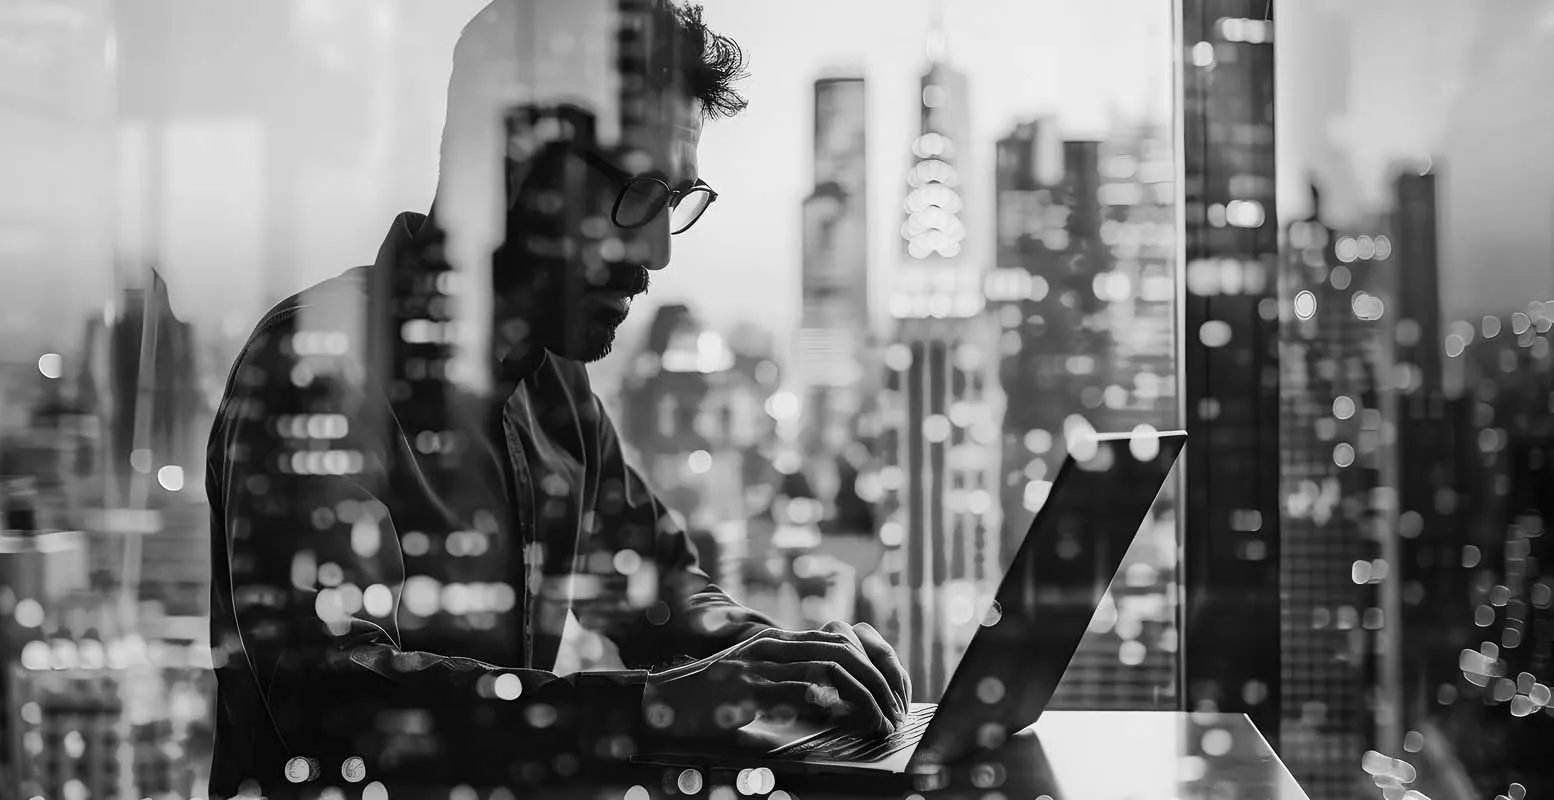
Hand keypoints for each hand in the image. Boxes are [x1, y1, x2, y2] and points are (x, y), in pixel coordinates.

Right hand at [641, 625, 906, 739]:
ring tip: (881, 720)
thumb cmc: (703, 699)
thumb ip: (782, 680)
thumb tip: (826, 698)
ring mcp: (761, 665)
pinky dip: (836, 706)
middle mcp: (771, 647)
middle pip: (842, 649)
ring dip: (865, 694)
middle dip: (878, 680)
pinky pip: (804, 688)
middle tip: (894, 709)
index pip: (837, 640)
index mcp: (774, 643)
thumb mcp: (748, 681)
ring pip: (832, 666)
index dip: (869, 665)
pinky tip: (850, 723)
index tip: (888, 693)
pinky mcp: (750, 687)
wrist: (658, 701)